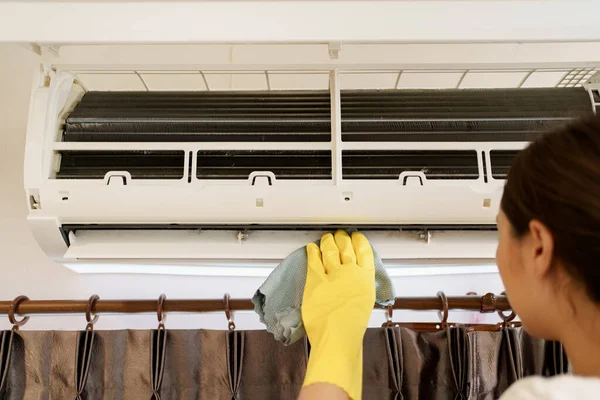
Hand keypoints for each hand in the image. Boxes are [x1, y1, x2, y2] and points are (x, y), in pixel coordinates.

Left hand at [300, 230, 375, 399]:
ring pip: (331, 250)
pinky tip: (312, 248)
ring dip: (328, 242)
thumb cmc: (351, 327)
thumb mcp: (364, 303)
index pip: (365, 252)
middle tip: (340, 234)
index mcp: (366, 279)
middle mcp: (351, 272)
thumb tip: (355, 283)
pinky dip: (313, 252)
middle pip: (347, 247)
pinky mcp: (316, 279)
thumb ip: (359, 288)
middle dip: (343, 239)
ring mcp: (333, 274)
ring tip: (327, 238)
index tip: (357, 237)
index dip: (360, 241)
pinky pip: (314, 260)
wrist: (337, 336)